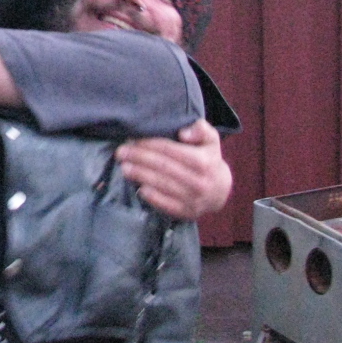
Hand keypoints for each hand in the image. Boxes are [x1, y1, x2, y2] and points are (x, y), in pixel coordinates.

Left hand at [115, 119, 231, 220]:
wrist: (220, 191)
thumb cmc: (209, 160)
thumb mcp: (211, 140)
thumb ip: (201, 129)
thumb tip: (183, 133)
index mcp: (202, 161)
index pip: (169, 149)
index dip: (148, 144)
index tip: (132, 140)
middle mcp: (198, 181)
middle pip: (161, 166)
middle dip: (138, 158)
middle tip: (121, 152)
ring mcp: (192, 199)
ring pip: (160, 184)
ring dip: (139, 175)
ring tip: (124, 167)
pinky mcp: (186, 213)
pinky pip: (164, 204)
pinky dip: (150, 195)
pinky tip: (138, 186)